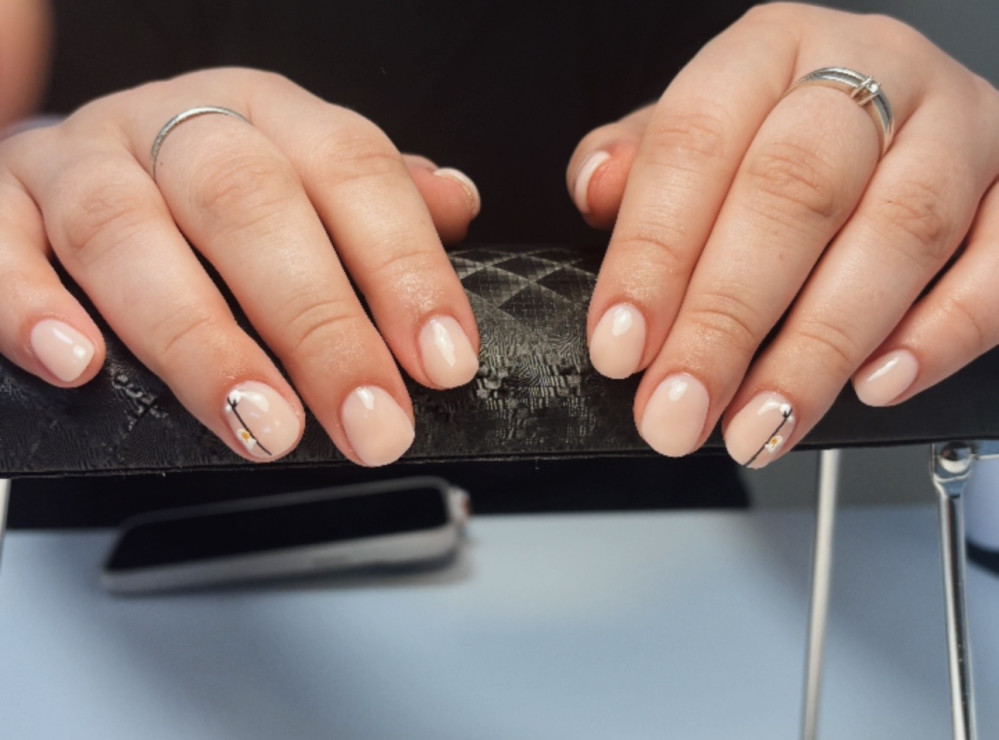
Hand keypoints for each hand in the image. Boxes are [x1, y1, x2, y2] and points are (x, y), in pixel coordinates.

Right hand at [0, 68, 481, 465]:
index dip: (404, 266)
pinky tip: (80, 365)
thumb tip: (456, 202)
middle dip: (319, 325)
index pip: (351, 170)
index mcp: (264, 112)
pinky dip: (30, 305)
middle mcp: (172, 124)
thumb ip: (378, 201)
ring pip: (127, 233)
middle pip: (248, 203)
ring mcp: (77, 162)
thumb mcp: (303, 181)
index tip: (443, 361)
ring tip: (261, 424)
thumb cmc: (211, 199)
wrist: (79, 165)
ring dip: (200, 340)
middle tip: (370, 421)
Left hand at [568, 3, 998, 467]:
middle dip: (727, 317)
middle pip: (795, 190)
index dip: (652, 255)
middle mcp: (870, 70)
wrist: (900, 122)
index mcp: (769, 51)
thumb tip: (596, 187)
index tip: (621, 346)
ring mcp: (958, 127)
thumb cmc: (781, 139)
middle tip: (679, 407)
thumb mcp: (697, 134)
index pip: (696, 144)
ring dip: (820, 346)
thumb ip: (641, 162)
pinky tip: (879, 382)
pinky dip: (942, 331)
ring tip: (760, 422)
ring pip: (898, 232)